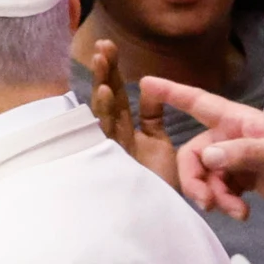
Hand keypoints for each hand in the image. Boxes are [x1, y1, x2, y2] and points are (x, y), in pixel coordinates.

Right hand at [87, 39, 176, 188]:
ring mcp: (113, 151)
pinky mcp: (114, 162)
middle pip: (108, 100)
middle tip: (102, 45)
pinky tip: (105, 91)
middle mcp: (116, 139)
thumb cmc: (159, 185)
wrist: (161, 219)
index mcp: (127, 131)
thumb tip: (150, 88)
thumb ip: (153, 115)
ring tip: (101, 58)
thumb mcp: (160, 143)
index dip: (114, 72)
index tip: (108, 46)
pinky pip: (109, 134)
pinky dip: (105, 112)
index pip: (119, 96)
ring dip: (103, 84)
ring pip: (105, 112)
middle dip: (105, 72)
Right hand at [139, 77, 263, 220]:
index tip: (145, 84)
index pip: (198, 102)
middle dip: (195, 179)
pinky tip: (243, 212)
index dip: (171, 92)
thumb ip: (242, 154)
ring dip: (213, 195)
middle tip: (207, 202)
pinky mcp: (243, 179)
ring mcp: (236, 159)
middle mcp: (231, 137)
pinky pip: (219, 189)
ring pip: (204, 175)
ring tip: (235, 211)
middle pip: (193, 154)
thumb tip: (206, 158)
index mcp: (238, 121)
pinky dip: (225, 202)